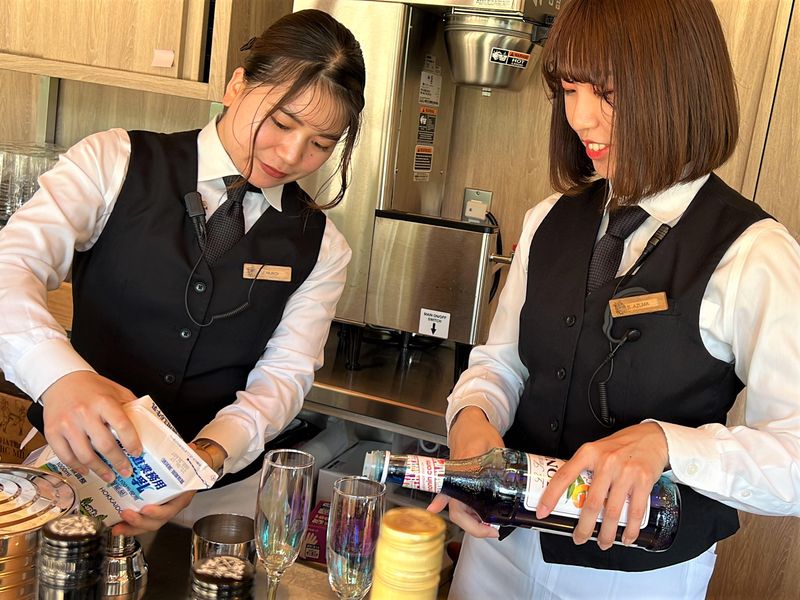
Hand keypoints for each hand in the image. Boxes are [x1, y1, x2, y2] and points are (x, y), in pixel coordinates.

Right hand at [42, 371, 139, 482]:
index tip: (137, 453)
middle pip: (105, 445)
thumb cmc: (91, 387)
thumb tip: (146, 425)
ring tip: (110, 476)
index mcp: (103, 401)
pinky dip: (77, 466)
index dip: (132, 442)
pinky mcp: (52, 432)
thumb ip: (129, 406)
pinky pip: (65, 456)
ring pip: (85, 455)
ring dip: (100, 470)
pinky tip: (87, 469)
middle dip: (119, 462)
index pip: (122, 425)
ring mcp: (66, 424)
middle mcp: (84, 413)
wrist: (61, 380)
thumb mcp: (115, 390)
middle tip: (127, 471)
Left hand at [110, 441, 212, 535]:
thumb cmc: (189, 467)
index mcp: (181, 498)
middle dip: (139, 522)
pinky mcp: (149, 509)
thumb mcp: (190, 461)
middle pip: (156, 522)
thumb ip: (189, 455)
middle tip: (125, 514)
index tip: (146, 509)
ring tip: (116, 528)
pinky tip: (115, 524)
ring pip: (146, 524)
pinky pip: (140, 520)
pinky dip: (127, 525)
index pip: (170, 510)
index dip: (158, 512)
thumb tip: (191, 447)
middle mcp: (170, 507)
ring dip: (130, 528)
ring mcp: (159, 510)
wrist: (190, 470)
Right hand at [427, 406, 504, 537]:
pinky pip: (460, 499)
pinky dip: (468, 512)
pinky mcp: (460, 479)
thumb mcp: (494, 446)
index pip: (458, 505)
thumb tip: (516, 481)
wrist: (467, 422)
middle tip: (492, 532)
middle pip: (456, 512)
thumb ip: (501, 462)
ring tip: (489, 526)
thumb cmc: (478, 431)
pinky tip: (477, 520)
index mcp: (463, 472)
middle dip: (473, 527)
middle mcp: (455, 479)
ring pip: (457, 509)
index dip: (473, 522)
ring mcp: (456, 480)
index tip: (489, 528)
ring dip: (471, 521)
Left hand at [536, 422, 668, 549]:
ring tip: (603, 542)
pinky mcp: (643, 481)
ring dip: (607, 533)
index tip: (543, 511)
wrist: (652, 438)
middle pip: (591, 503)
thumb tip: (568, 493)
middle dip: (584, 527)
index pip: (564, 476)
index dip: (551, 496)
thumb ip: (584, 468)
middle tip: (579, 538)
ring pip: (612, 512)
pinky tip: (626, 537)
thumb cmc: (621, 445)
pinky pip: (635, 512)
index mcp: (589, 453)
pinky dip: (630, 530)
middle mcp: (606, 462)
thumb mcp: (596, 450)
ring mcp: (625, 472)